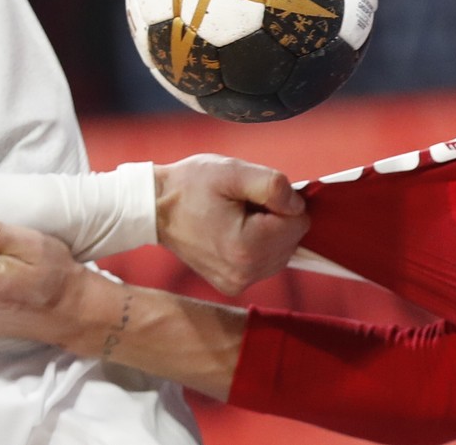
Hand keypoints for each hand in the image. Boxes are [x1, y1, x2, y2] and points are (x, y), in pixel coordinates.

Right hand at [153, 154, 310, 295]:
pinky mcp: (233, 284)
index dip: (281, 201)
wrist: (156, 208)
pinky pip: (268, 262)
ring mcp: (238, 283)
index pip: (299, 221)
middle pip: (294, 239)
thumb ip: (273, 186)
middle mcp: (245, 273)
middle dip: (276, 218)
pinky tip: (236, 231)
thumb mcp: (233, 171)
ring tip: (238, 217)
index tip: (252, 195)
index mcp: (247, 247)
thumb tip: (299, 206)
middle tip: (242, 204)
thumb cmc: (191, 185)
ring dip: (270, 232)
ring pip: (284, 251)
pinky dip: (261, 245)